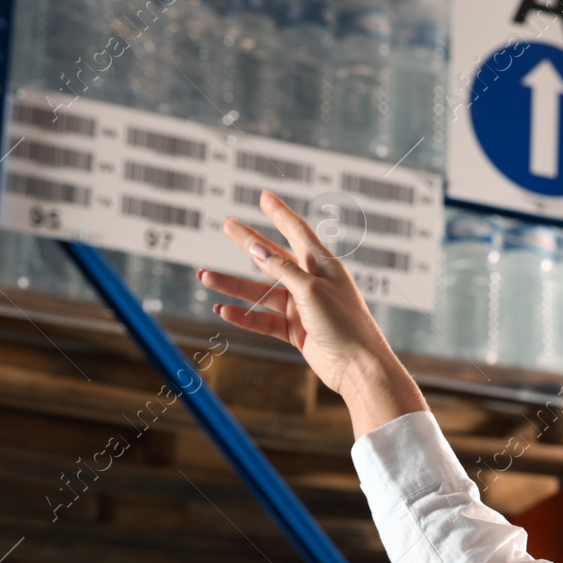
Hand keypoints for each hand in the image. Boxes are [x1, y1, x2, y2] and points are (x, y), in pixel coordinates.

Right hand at [199, 190, 391, 399]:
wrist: (357, 367)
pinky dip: (244, 316)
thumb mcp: (311, 290)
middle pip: (274, 258)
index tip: (264, 196)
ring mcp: (302, 307)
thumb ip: (283, 269)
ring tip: (205, 276)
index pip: (298, 231)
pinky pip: (264, 320)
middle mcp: (312, 283)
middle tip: (227, 225)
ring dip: (234, 285)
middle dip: (249, 242)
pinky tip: (223, 309)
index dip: (280, 213)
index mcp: (323, 266)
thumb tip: (257, 249)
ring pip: (262, 292)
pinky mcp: (296, 331)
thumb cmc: (344, 324)